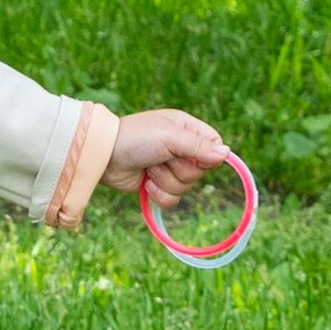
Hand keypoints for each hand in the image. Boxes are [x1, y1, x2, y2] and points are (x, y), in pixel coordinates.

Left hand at [103, 108, 231, 207]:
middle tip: (161, 158)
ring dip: (165, 181)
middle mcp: (180, 148)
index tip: (191, 154)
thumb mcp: (170, 137)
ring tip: (149, 168)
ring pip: (186, 188)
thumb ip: (199, 146)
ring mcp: (169, 168)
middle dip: (179, 169)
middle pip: (200, 171)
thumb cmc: (136, 138)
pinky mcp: (158, 185)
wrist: (103, 156)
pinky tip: (145, 182)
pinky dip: (158, 193)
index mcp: (186, 129)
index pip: (215, 145)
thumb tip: (226, 154)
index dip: (208, 156)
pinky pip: (172, 200)